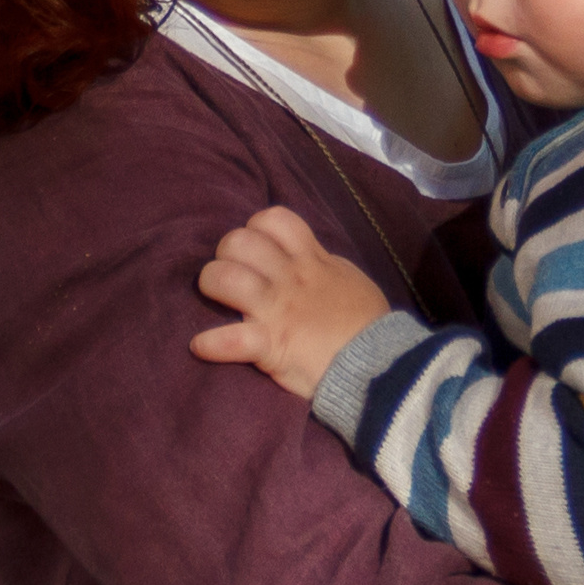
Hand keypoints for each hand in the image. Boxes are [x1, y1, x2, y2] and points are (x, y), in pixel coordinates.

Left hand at [188, 207, 391, 400]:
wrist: (382, 365)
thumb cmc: (368, 324)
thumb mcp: (349, 280)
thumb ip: (323, 267)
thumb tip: (311, 260)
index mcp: (311, 262)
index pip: (275, 219)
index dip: (256, 229)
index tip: (256, 249)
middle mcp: (290, 279)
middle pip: (239, 242)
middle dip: (226, 255)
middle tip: (232, 275)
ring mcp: (278, 311)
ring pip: (225, 278)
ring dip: (211, 286)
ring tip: (215, 300)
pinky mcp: (271, 346)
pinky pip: (230, 339)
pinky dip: (211, 343)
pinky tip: (202, 346)